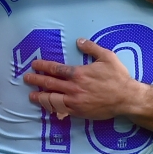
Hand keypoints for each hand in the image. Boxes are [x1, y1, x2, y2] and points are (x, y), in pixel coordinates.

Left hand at [24, 38, 145, 119]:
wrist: (126, 98)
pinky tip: (46, 105)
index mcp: (78, 73)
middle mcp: (73, 87)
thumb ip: (92, 48)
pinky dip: (51, 107)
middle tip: (26, 78)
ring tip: (31, 95)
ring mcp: (74, 101)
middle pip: (49, 83)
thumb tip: (79, 41)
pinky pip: (59, 109)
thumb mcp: (107, 57)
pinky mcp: (77, 111)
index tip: (35, 64)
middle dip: (36, 80)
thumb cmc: (118, 77)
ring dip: (39, 96)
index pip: (55, 69)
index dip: (43, 66)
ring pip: (51, 98)